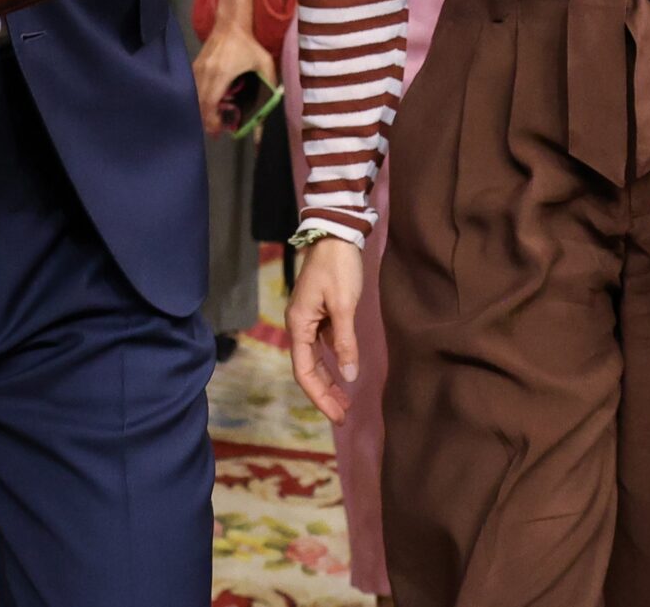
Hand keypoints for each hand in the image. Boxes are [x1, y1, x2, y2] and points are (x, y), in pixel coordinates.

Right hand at [193, 20, 276, 137]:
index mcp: (221, 73)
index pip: (210, 103)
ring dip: (202, 111)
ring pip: (194, 98)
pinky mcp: (194, 67)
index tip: (219, 130)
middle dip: (206, 120)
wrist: (230, 24)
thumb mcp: (264, 63)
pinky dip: (199, 100)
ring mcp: (197, 69)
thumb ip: (270, 85)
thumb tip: (273, 105)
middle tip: (217, 130)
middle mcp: (205, 73)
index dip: (212, 120)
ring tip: (214, 119)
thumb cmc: (249, 45)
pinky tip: (209, 104)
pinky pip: (193, 89)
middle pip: (199, 104)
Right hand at [286, 236, 364, 422]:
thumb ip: (346, 341)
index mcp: (299, 324)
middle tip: (344, 415)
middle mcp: (299, 325)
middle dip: (325, 393)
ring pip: (315, 358)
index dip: (320, 396)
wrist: (336, 234)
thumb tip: (350, 376)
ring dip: (329, 379)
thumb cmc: (338, 267)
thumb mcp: (345, 305)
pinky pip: (323, 344)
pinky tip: (345, 367)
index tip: (339, 416)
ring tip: (346, 400)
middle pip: (308, 369)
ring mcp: (308, 318)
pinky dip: (333, 360)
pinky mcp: (319, 312)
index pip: (305, 372)